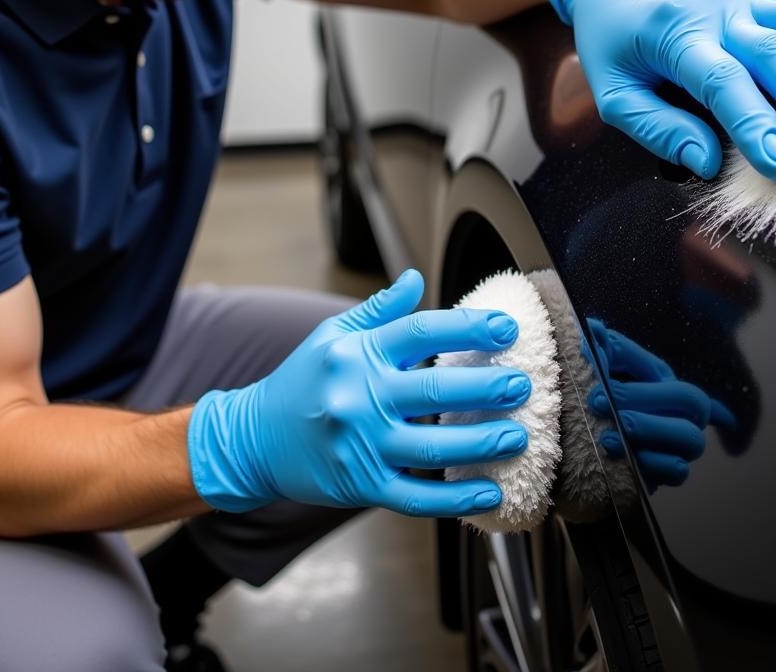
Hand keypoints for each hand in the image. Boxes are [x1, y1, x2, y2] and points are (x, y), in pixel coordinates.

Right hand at [187, 269, 531, 516]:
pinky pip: (416, 496)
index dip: (468, 327)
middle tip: (523, 384)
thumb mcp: (332, 336)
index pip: (420, 331)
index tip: (506, 329)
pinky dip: (456, 498)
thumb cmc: (302, 381)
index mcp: (357, 354)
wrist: (253, 439)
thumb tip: (417, 278)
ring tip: (519, 436)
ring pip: (432, 448)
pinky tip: (490, 492)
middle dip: (486, 387)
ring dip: (482, 443)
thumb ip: (379, 311)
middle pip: (434, 390)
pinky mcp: (360, 486)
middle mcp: (358, 397)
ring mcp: (360, 445)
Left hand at [585, 317, 733, 489]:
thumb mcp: (606, 370)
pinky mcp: (672, 470)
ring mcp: (682, 443)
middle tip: (599, 402)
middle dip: (644, 398)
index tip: (594, 370)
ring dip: (649, 432)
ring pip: (691, 438)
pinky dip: (653, 464)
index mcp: (666, 382)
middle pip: (691, 400)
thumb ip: (604, 350)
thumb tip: (593, 328)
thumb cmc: (607, 398)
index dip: (631, 366)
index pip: (660, 369)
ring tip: (609, 435)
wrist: (599, 442)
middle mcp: (683, 410)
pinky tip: (624, 458)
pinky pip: (678, 470)